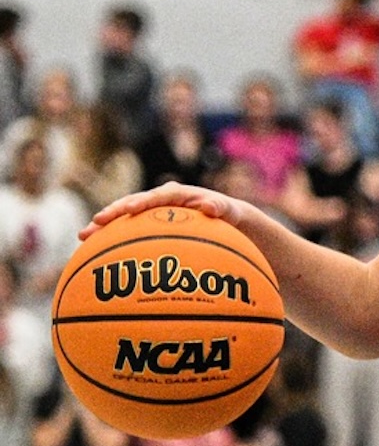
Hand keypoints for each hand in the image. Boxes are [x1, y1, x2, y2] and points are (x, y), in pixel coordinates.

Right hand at [81, 182, 250, 240]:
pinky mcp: (149, 223)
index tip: (129, 210)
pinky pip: (128, 229)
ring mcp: (153, 211)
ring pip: (124, 217)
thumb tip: (210, 206)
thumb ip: (220, 207)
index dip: (142, 202)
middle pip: (132, 203)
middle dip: (113, 212)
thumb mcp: (229, 211)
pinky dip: (113, 238)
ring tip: (83, 237)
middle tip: (94, 223)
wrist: (224, 217)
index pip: (157, 196)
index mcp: (179, 194)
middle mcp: (162, 199)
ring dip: (105, 225)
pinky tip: (94, 251)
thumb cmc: (228, 215)